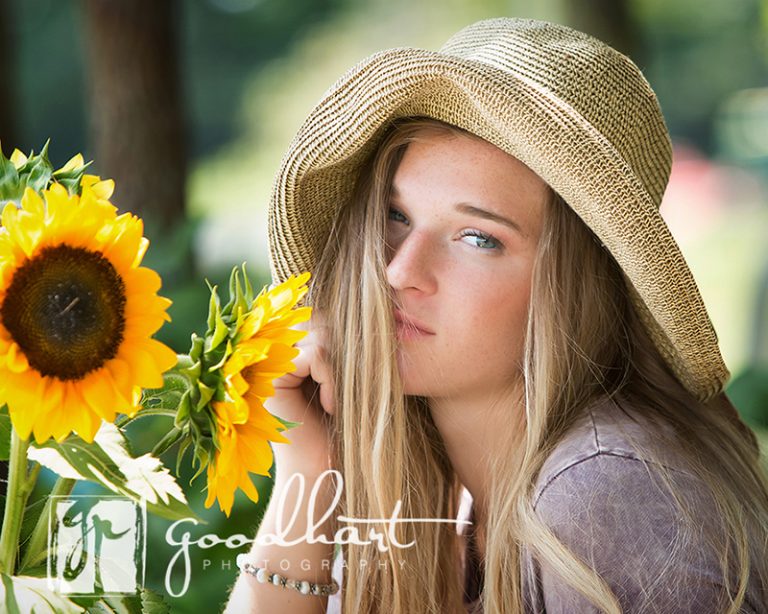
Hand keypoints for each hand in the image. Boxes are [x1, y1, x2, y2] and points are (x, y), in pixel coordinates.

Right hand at [265, 315, 335, 476]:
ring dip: (340, 371)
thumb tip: (363, 303)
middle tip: (343, 392)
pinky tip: (330, 406)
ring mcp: (270, 362)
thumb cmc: (341, 425)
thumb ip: (340, 342)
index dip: (345, 344)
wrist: (324, 468)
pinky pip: (317, 354)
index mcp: (289, 348)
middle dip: (343, 356)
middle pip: (323, 321)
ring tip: (336, 401)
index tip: (347, 382)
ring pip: (323, 336)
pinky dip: (333, 380)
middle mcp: (275, 351)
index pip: (325, 318)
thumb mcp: (345, 376)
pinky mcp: (271, 377)